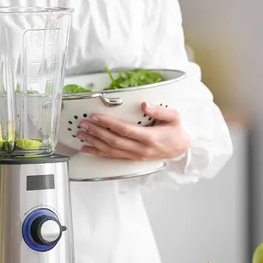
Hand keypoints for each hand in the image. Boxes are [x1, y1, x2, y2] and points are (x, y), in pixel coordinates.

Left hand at [76, 102, 190, 160]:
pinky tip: (87, 149)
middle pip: (114, 141)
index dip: (108, 123)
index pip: (124, 130)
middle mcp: (140, 149)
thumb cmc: (176, 131)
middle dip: (96, 132)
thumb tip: (144, 104)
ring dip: (93, 143)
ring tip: (81, 134)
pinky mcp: (132, 158)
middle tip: (84, 124)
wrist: (181, 148)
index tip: (96, 116)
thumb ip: (159, 110)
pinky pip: (112, 156)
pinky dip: (98, 152)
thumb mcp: (174, 116)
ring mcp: (135, 156)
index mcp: (149, 138)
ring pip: (110, 150)